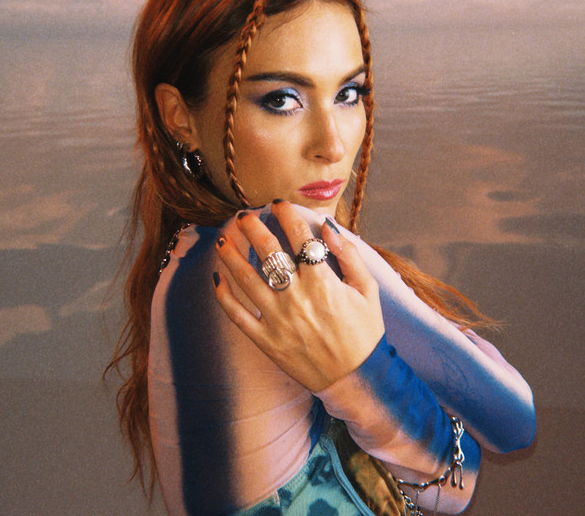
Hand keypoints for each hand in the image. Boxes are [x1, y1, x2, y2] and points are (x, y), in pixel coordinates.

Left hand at [213, 201, 384, 391]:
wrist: (356, 380)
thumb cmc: (364, 333)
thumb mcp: (368, 291)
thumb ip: (350, 255)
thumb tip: (328, 227)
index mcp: (323, 282)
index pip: (300, 238)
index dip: (287, 216)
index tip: (278, 204)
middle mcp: (297, 297)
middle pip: (269, 252)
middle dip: (253, 228)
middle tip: (244, 215)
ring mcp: (278, 319)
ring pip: (247, 280)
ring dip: (232, 256)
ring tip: (223, 240)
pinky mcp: (266, 340)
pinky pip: (238, 315)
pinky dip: (224, 297)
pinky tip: (217, 280)